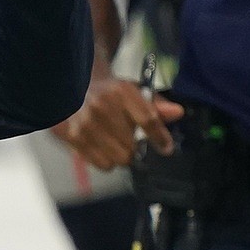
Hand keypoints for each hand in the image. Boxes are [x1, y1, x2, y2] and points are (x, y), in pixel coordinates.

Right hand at [52, 71, 185, 171]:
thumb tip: (177, 113)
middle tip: (130, 140)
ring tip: (114, 143)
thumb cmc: (108, 91)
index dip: (160, 138)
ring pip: (118, 159)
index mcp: (120, 91)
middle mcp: (101, 107)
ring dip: (120, 155)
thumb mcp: (133, 90)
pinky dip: (105, 160)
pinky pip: (101, 164)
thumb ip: (156, 104)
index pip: (148, 121)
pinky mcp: (71, 137)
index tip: (165, 147)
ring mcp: (84, 124)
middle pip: (133, 147)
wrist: (72, 84)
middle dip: (136, 147)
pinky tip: (101, 146)